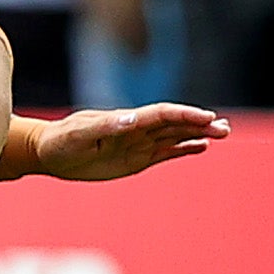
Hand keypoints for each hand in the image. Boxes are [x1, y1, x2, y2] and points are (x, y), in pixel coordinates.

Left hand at [30, 103, 230, 180]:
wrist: (48, 153)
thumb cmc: (60, 141)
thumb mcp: (78, 135)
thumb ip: (105, 127)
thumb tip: (131, 119)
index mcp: (125, 120)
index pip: (161, 114)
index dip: (184, 115)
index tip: (206, 117)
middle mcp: (136, 129)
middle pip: (174, 124)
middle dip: (199, 124)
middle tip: (224, 127)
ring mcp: (138, 143)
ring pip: (174, 136)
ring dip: (197, 134)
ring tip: (222, 133)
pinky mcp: (136, 159)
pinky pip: (164, 152)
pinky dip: (183, 149)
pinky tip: (201, 147)